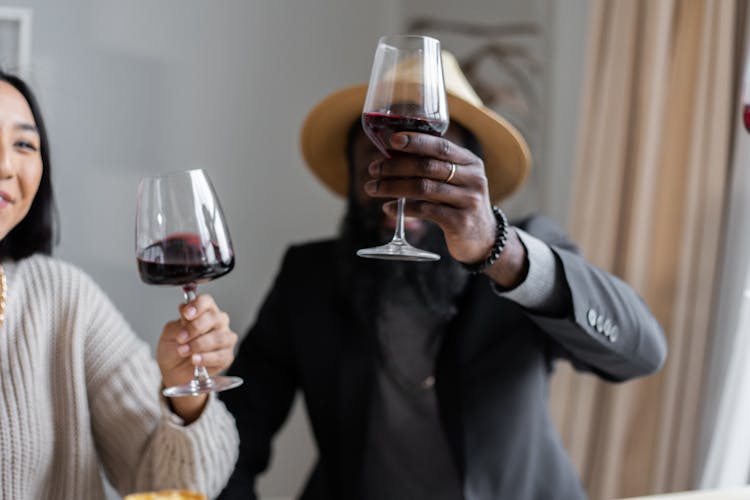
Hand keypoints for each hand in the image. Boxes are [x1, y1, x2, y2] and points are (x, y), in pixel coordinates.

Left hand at [157, 293, 237, 422]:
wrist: (173, 371)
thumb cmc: (173, 349)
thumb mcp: (169, 333)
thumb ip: (179, 322)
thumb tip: (185, 311)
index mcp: (204, 311)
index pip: (206, 301)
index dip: (198, 306)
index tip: (187, 314)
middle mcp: (217, 322)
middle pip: (214, 318)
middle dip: (195, 328)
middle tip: (181, 338)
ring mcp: (225, 339)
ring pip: (219, 337)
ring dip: (199, 345)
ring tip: (184, 351)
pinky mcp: (226, 356)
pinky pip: (220, 355)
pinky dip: (206, 358)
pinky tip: (195, 360)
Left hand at [364, 131, 496, 263]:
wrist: (484, 239)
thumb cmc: (460, 205)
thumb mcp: (456, 181)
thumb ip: (435, 168)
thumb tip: (393, 155)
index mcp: (471, 162)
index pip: (440, 146)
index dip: (415, 141)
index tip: (391, 141)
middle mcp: (473, 178)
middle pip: (427, 166)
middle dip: (395, 166)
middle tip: (373, 169)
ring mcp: (468, 200)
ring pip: (423, 188)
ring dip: (393, 187)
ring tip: (373, 188)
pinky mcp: (460, 222)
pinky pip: (425, 211)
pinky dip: (403, 208)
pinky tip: (387, 208)